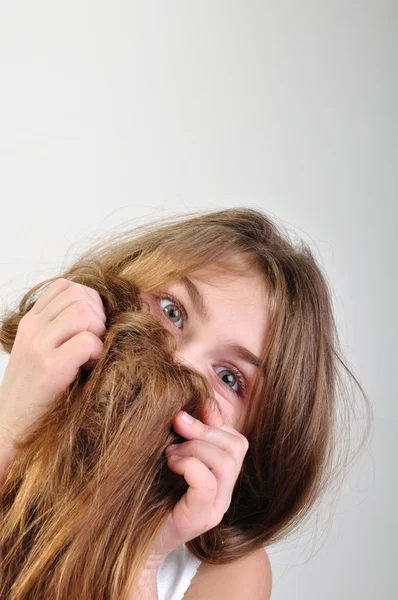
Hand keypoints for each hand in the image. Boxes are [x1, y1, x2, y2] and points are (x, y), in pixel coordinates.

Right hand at [0, 278, 106, 439]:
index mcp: (32, 321)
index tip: (90, 328)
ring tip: (92, 354)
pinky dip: (97, 353)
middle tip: (95, 341)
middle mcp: (33, 328)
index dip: (88, 302)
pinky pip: (87, 342)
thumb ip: (61, 329)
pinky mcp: (49, 368)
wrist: (9, 429)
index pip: (66, 286)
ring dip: (98, 332)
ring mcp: (38, 346)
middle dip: (98, 315)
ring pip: (84, 312)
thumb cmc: (35, 393)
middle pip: (80, 295)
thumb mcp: (41, 351)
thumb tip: (101, 315)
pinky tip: (88, 367)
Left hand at [146, 405, 248, 567]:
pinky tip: (171, 464)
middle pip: (236, 446)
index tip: (183, 417)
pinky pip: (206, 480)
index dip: (213, 422)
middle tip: (176, 428)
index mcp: (220, 477)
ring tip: (170, 453)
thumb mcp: (168, 457)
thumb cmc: (144, 495)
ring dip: (195, 446)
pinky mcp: (199, 518)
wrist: (126, 541)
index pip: (236, 440)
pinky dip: (189, 463)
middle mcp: (224, 493)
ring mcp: (215, 507)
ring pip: (225, 460)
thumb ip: (185, 437)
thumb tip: (197, 405)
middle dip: (204, 429)